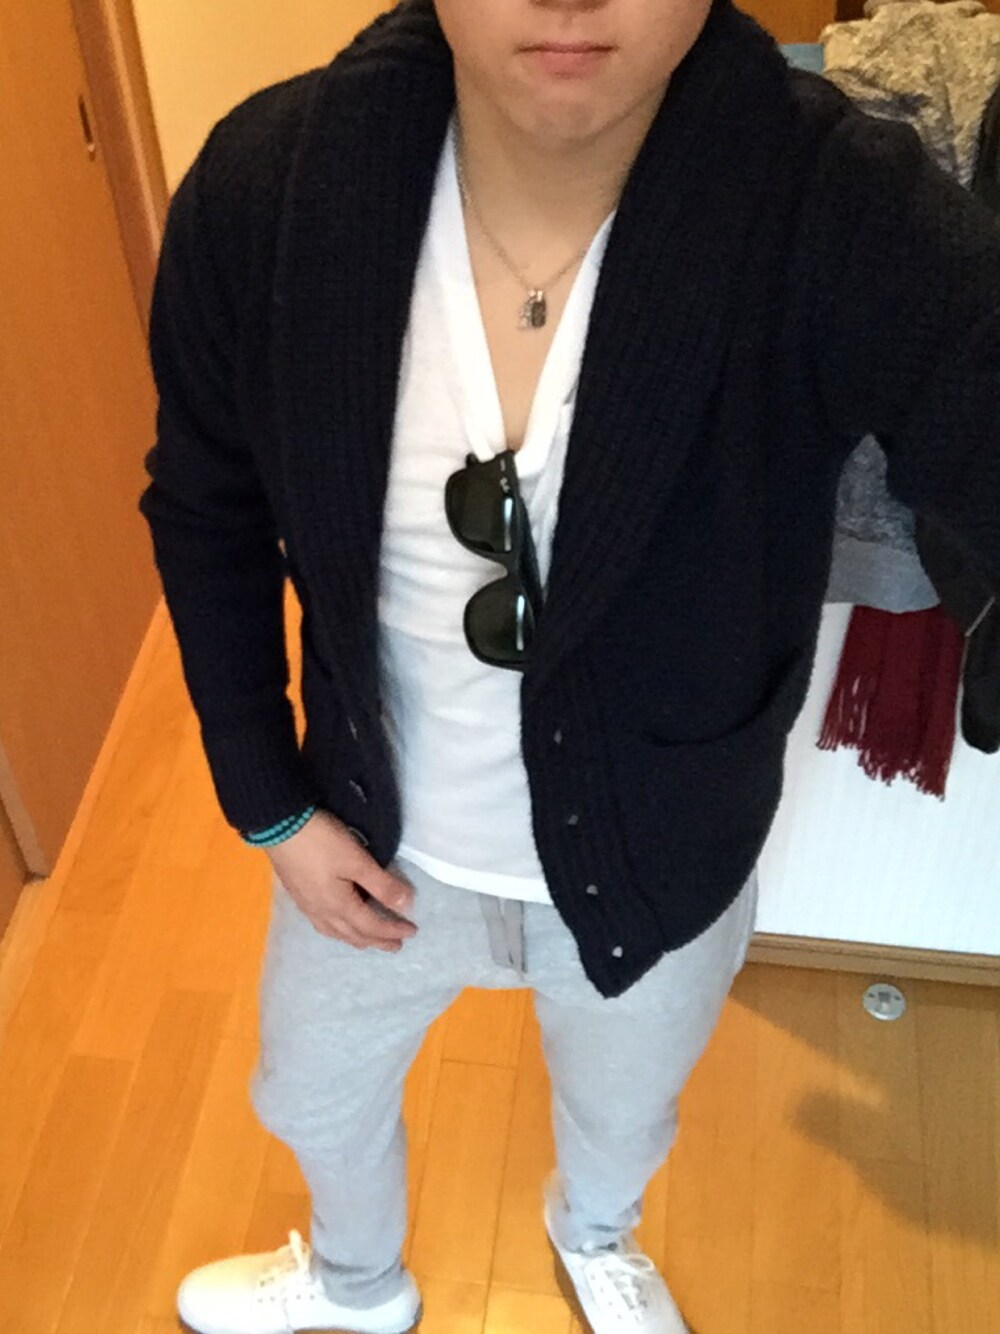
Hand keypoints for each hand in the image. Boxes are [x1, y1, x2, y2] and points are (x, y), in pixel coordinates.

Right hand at [266, 809, 417, 951]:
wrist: (278, 826)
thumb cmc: (322, 841)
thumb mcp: (357, 860)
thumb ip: (382, 884)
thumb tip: (406, 906)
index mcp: (339, 906)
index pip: (372, 926)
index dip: (393, 930)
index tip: (412, 932)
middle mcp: (322, 912)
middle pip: (353, 935)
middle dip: (376, 941)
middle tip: (395, 946)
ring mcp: (307, 905)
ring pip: (335, 933)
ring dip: (355, 939)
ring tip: (368, 940)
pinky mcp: (297, 895)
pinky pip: (321, 924)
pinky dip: (337, 931)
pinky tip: (336, 923)